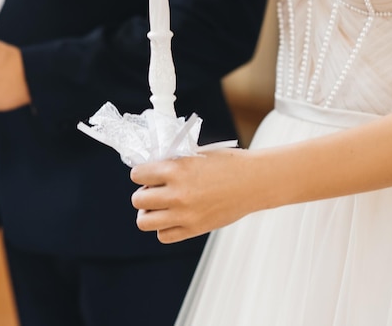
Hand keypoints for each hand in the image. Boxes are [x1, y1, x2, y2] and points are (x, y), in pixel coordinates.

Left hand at [130, 148, 260, 243]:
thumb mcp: (195, 155)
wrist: (254, 181)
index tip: (147, 175)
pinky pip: (163, 236)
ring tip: (160, 207)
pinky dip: (163, 228)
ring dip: (148, 213)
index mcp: (176, 169)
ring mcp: (185, 214)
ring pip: (144, 221)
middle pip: (138, 200)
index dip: (141, 174)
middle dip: (143, 194)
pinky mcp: (194, 229)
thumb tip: (149, 172)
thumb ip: (172, 164)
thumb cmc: (226, 164)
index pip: (137, 175)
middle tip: (155, 191)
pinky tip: (173, 217)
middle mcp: (177, 193)